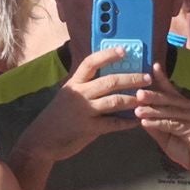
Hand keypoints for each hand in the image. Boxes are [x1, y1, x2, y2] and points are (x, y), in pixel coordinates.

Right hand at [14, 46, 146, 164]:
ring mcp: (84, 111)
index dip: (108, 55)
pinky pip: (113, 124)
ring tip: (145, 97)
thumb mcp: (69, 96)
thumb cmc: (58, 116)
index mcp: (74, 82)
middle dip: (131, 78)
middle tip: (147, 77)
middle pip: (109, 81)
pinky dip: (126, 122)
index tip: (124, 50)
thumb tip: (110, 80)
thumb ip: (86, 88)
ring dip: (133, 99)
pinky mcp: (88, 128)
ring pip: (114, 101)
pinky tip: (136, 121)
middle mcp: (79, 93)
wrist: (42, 140)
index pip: (91, 62)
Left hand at [137, 67, 189, 180]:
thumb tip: (141, 118)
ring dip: (152, 110)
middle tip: (138, 93)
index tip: (152, 67)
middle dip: (152, 95)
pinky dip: (159, 122)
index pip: (171, 91)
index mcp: (186, 107)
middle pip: (169, 98)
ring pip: (170, 110)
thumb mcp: (168, 138)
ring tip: (137, 109)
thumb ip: (157, 127)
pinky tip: (147, 122)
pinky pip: (173, 123)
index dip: (161, 78)